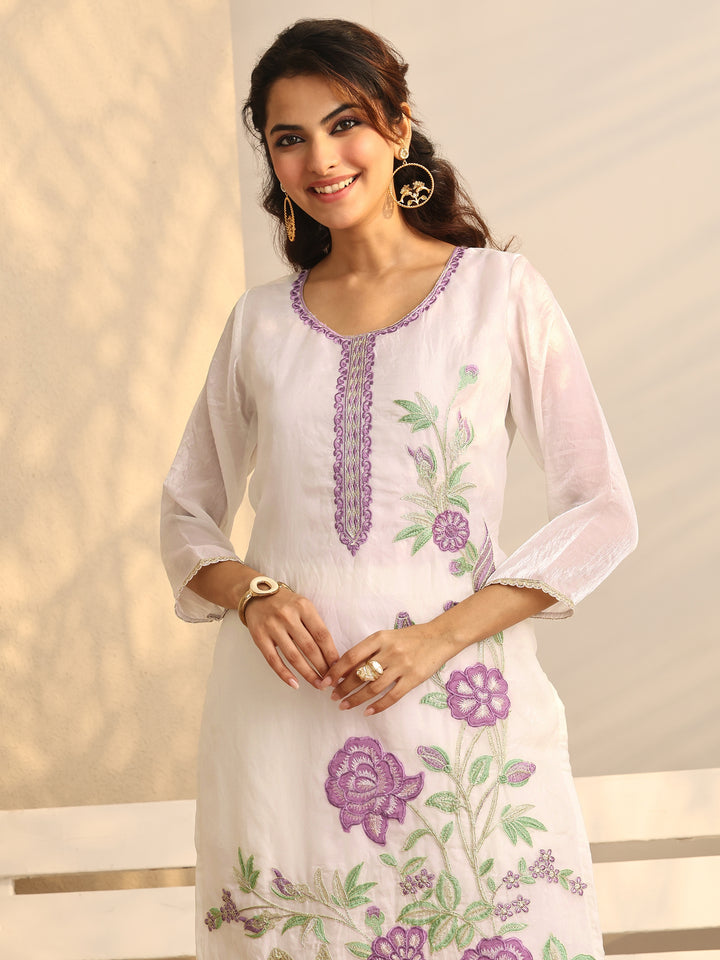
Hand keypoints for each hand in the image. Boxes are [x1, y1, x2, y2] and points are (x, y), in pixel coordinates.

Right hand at [245, 589, 338, 689]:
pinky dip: (284, 674)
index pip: (322, 635)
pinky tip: (295, 684)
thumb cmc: (286, 604)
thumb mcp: (303, 606)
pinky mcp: (259, 637)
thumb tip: (331, 654)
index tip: (338, 667)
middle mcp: (288, 616)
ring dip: (307, 674)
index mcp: (304, 607)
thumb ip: (315, 625)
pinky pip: (273, 660)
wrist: (256, 596)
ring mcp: (272, 627)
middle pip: (309, 648)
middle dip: (322, 668)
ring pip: (293, 657)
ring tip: (318, 685)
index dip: (331, 654)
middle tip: (330, 681)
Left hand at [326, 623, 458, 715]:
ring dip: (356, 699)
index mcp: (379, 638)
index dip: (336, 671)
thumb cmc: (410, 637)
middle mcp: (389, 652)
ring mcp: (402, 666)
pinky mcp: (413, 679)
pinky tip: (367, 712)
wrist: (440, 637)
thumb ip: (369, 651)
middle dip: (343, 688)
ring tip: (344, 705)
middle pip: (360, 674)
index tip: (325, 681)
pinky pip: (392, 696)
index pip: (352, 656)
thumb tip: (346, 669)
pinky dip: (378, 706)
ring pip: (373, 687)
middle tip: (333, 697)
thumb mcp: (387, 637)